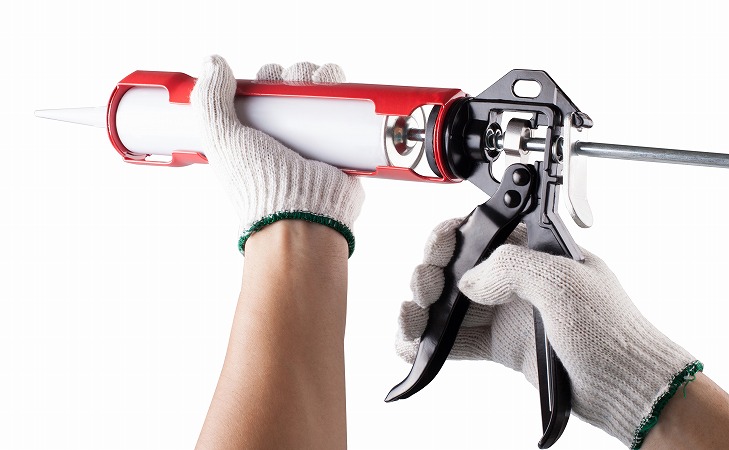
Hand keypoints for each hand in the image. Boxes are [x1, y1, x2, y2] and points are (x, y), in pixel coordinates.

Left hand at [190, 56, 363, 255]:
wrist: (300, 213)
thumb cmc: (258, 183)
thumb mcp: (222, 138)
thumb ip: (210, 101)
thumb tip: (212, 62)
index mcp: (256, 136)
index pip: (264, 95)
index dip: (265, 78)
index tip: (266, 78)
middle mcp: (285, 138)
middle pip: (294, 90)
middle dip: (295, 74)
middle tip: (295, 81)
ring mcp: (316, 142)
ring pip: (319, 95)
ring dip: (319, 76)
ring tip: (318, 78)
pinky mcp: (343, 147)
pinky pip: (345, 111)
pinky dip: (342, 90)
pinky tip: (337, 82)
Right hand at [396, 220, 699, 447]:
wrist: (628, 390)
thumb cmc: (613, 333)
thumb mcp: (565, 284)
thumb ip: (513, 268)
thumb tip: (469, 280)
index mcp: (535, 250)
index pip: (481, 229)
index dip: (451, 236)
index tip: (437, 250)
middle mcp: (518, 278)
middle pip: (456, 266)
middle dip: (430, 274)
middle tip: (425, 291)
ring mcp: (507, 312)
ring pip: (450, 304)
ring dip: (422, 310)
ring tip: (410, 322)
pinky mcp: (501, 345)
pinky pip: (456, 340)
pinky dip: (430, 343)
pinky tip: (414, 346)